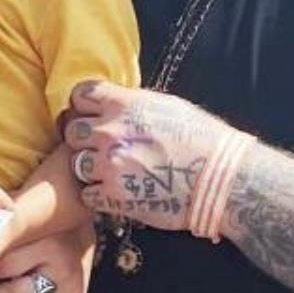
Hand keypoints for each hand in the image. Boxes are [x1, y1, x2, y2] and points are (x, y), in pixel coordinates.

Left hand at [63, 81, 238, 235]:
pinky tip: (118, 193)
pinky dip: (99, 196)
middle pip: (71, 131)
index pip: (80, 95)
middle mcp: (110, 132)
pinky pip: (87, 194)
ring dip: (89, 169)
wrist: (222, 179)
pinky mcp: (114, 196)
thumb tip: (114, 103)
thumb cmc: (201, 139)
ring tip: (112, 173)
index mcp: (124, 104)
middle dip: (83, 140)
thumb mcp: (165, 106)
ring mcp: (109, 165)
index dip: (83, 106)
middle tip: (102, 149)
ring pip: (75, 164)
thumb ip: (132, 104)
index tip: (92, 116)